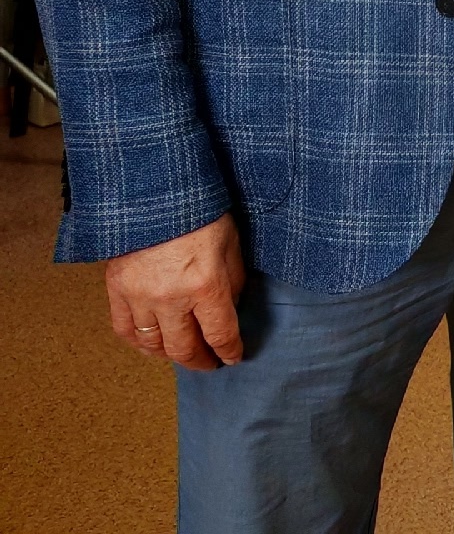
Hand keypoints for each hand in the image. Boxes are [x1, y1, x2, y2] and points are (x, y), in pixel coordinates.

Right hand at [104, 213, 247, 372]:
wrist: (157, 194)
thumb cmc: (202, 214)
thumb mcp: (232, 245)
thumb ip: (233, 282)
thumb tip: (231, 310)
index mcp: (206, 286)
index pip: (220, 334)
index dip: (229, 351)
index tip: (233, 357)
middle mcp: (171, 298)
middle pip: (185, 348)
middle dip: (201, 361)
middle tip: (210, 364)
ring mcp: (140, 297)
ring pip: (153, 344)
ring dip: (170, 355)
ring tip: (183, 355)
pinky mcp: (117, 290)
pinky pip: (125, 330)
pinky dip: (139, 343)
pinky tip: (151, 345)